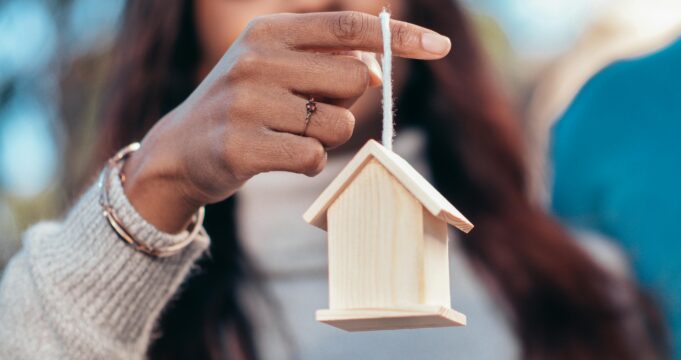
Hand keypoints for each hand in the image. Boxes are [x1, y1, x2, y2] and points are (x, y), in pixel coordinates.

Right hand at [121, 11, 451, 232]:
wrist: (179, 151)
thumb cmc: (245, 106)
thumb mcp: (277, 68)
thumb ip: (328, 62)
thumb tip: (376, 71)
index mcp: (269, 31)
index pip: (351, 27)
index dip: (400, 37)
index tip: (441, 46)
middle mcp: (256, 59)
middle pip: (356, 80)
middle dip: (348, 102)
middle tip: (311, 110)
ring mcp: (247, 103)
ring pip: (338, 124)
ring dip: (326, 137)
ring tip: (287, 133)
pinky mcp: (242, 146)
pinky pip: (313, 158)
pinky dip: (307, 163)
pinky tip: (277, 156)